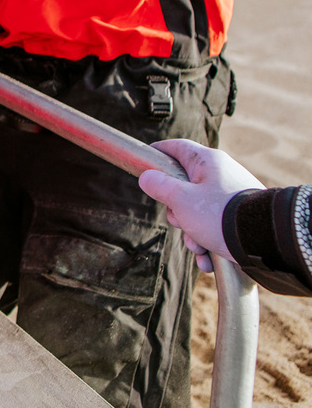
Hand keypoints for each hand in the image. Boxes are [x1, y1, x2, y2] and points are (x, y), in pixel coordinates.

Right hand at [139, 139, 263, 271]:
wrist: (263, 242)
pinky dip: (208, 243)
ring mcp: (233, 197)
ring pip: (199, 211)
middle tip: (178, 220)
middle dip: (176, 211)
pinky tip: (208, 260)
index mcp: (208, 162)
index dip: (158, 152)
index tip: (145, 162)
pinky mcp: (242, 218)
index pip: (177, 147)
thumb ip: (160, 186)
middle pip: (185, 186)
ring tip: (198, 249)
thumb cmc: (218, 215)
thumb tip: (147, 178)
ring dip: (192, 234)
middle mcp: (222, 175)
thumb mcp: (180, 199)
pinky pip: (217, 226)